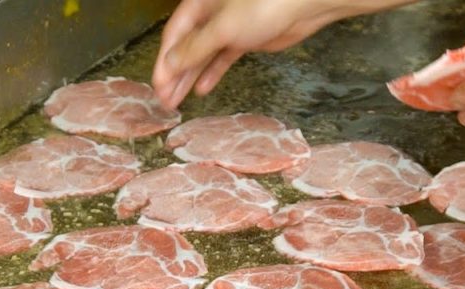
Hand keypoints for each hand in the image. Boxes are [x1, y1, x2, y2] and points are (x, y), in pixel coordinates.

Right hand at [152, 0, 416, 108]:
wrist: (306, 4)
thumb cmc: (264, 5)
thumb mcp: (223, 28)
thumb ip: (194, 48)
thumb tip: (168, 64)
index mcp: (200, 3)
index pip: (174, 36)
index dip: (164, 63)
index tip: (158, 87)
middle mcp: (211, 14)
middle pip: (186, 47)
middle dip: (174, 74)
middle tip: (164, 101)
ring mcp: (229, 27)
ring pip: (204, 55)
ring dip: (190, 78)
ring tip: (178, 102)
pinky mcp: (246, 38)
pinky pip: (223, 58)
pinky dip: (212, 73)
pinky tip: (202, 89)